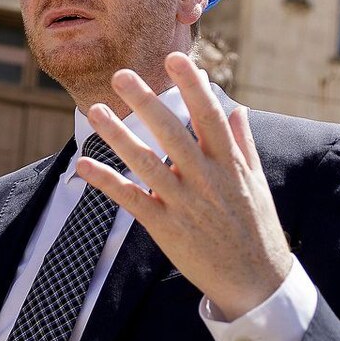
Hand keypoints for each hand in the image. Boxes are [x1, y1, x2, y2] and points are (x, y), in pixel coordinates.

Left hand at [76, 53, 291, 319]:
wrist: (255, 281)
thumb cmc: (255, 229)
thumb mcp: (255, 183)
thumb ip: (242, 144)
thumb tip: (236, 110)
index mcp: (229, 164)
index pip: (209, 116)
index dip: (192, 86)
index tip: (175, 58)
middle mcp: (207, 179)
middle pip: (172, 133)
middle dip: (147, 102)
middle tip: (120, 75)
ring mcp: (185, 203)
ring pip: (146, 163)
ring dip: (118, 135)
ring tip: (94, 110)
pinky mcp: (166, 227)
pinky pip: (132, 199)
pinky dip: (107, 182)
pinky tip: (84, 164)